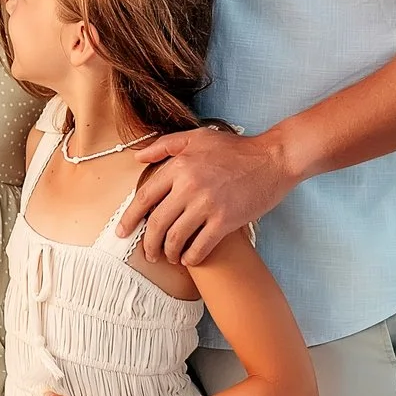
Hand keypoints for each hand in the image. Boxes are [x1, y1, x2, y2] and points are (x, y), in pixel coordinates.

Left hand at [130, 126, 293, 266]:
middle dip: (148, 243)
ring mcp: (207, 205)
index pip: (145, 197)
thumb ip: (164, 145)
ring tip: (169, 257)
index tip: (123, 232)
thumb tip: (138, 157)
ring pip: (175, 238)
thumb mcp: (197, 137)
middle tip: (148, 253)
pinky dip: (191, 256)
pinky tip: (189, 258)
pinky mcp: (226, 221)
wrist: (273, 159)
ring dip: (168, 253)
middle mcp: (189, 186)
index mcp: (179, 166)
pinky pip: (200, 246)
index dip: (130, 218)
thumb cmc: (235, 149)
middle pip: (157, 223)